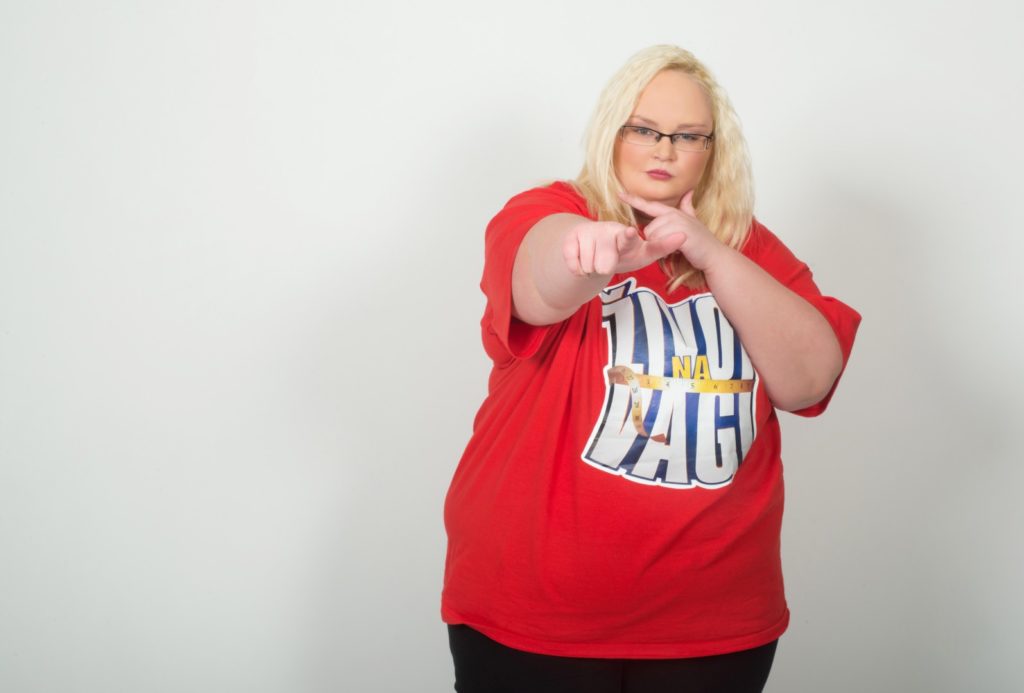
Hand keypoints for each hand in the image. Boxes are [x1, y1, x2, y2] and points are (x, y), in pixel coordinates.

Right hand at [562, 220, 685, 276]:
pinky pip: (575, 266)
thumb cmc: (621, 252)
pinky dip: (578, 270)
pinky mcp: (570, 239)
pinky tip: (582, 261)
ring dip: (592, 269)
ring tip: (596, 261)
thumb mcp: (641, 253)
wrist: (589, 249)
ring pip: (590, 267)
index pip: (627, 239)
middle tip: (607, 263)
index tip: (631, 233)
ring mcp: (587, 234)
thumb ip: (660, 247)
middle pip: (605, 263)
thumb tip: (683, 236)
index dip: (628, 238)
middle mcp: (606, 231)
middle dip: (606, 266)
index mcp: (625, 235)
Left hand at [617, 190, 725, 271]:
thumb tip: (689, 191)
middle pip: (648, 229)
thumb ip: (687, 206)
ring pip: (653, 237)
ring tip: (676, 246)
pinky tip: (679, 249)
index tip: (619, 194)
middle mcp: (673, 215)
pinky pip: (661, 242)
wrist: (713, 254)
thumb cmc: (701, 240)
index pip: (649, 205)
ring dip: (662, 246)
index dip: (633, 199)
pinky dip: (667, 249)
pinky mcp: (679, 234)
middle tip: (673, 243)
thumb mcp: (693, 220)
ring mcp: (676, 223)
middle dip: (656, 241)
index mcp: (672, 212)